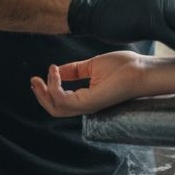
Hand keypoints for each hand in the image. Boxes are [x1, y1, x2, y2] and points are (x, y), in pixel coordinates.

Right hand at [29, 51, 146, 116]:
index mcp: (86, 98)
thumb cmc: (124, 67)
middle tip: (33, 80)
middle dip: (40, 95)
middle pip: (54, 109)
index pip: (60, 101)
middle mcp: (85, 105)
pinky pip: (62, 100)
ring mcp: (87, 106)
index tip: (43, 73)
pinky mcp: (89, 103)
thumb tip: (56, 70)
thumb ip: (74, 70)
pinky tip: (55, 73)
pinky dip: (54, 87)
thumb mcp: (91, 66)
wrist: (141, 70)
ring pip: (55, 108)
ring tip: (43, 76)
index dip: (47, 90)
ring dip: (44, 91)